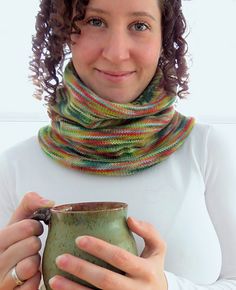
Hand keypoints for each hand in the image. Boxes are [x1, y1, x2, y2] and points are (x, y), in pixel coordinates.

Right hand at [0, 192, 53, 289]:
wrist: (5, 271)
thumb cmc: (15, 243)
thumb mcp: (17, 221)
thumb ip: (29, 204)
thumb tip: (49, 202)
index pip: (27, 226)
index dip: (36, 227)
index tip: (33, 230)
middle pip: (32, 244)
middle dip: (36, 244)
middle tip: (31, 247)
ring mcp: (2, 281)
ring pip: (31, 265)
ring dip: (36, 262)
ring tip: (30, 261)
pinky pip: (33, 284)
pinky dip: (36, 278)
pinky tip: (30, 275)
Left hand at [49, 217, 167, 289]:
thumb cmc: (153, 272)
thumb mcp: (158, 250)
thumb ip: (149, 232)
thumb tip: (130, 219)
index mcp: (146, 271)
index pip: (119, 257)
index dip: (99, 247)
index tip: (79, 239)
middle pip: (105, 280)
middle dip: (81, 269)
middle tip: (60, 258)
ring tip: (53, 279)